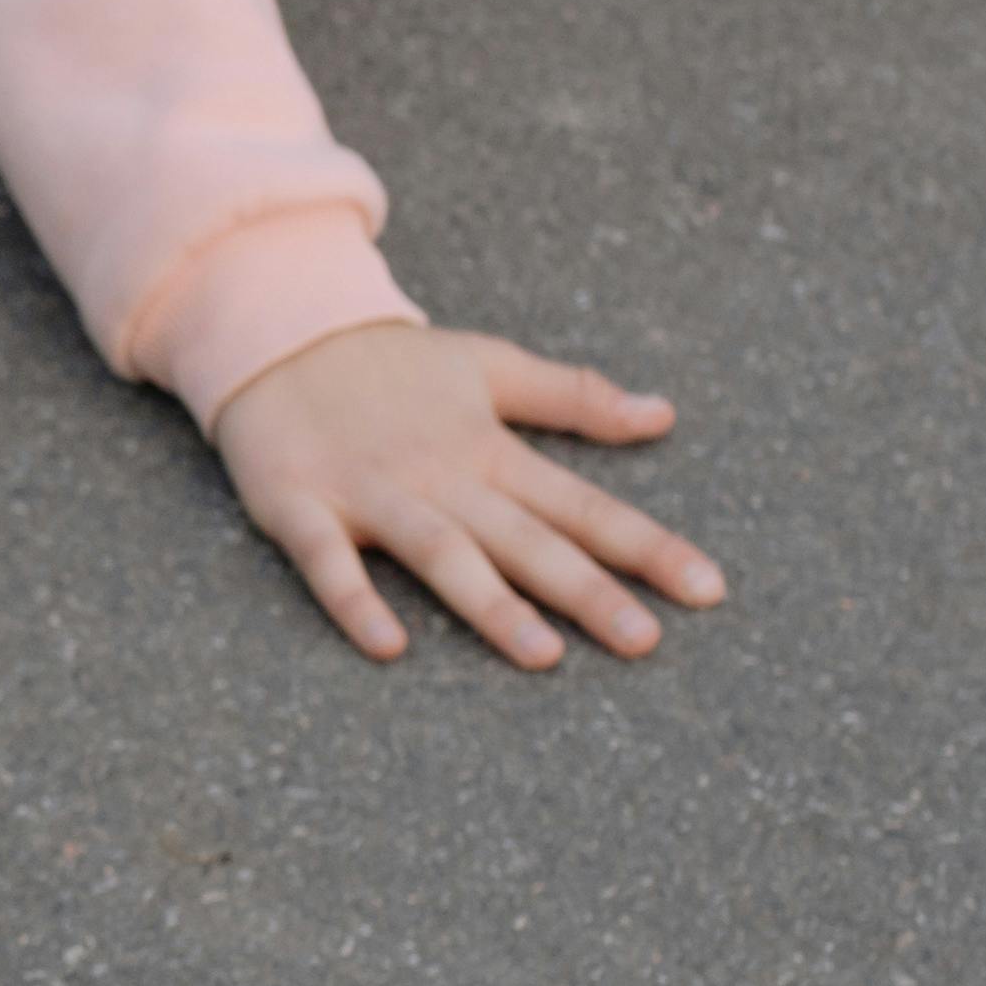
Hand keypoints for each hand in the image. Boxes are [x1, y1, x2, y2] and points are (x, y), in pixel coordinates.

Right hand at [216, 321, 724, 669]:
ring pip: (441, 553)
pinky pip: (329, 561)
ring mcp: (370, 493)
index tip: (707, 589)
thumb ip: (574, 397)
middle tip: (646, 642)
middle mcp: (440, 475)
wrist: (278, 330)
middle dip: (587, 589)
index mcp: (489, 449)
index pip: (583, 505)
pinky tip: (388, 646)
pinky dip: (356, 600)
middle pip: (525, 539)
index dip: (647, 546)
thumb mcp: (491, 364)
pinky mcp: (301, 506)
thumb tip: (663, 415)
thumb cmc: (390, 364)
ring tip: (543, 655)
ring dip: (491, 604)